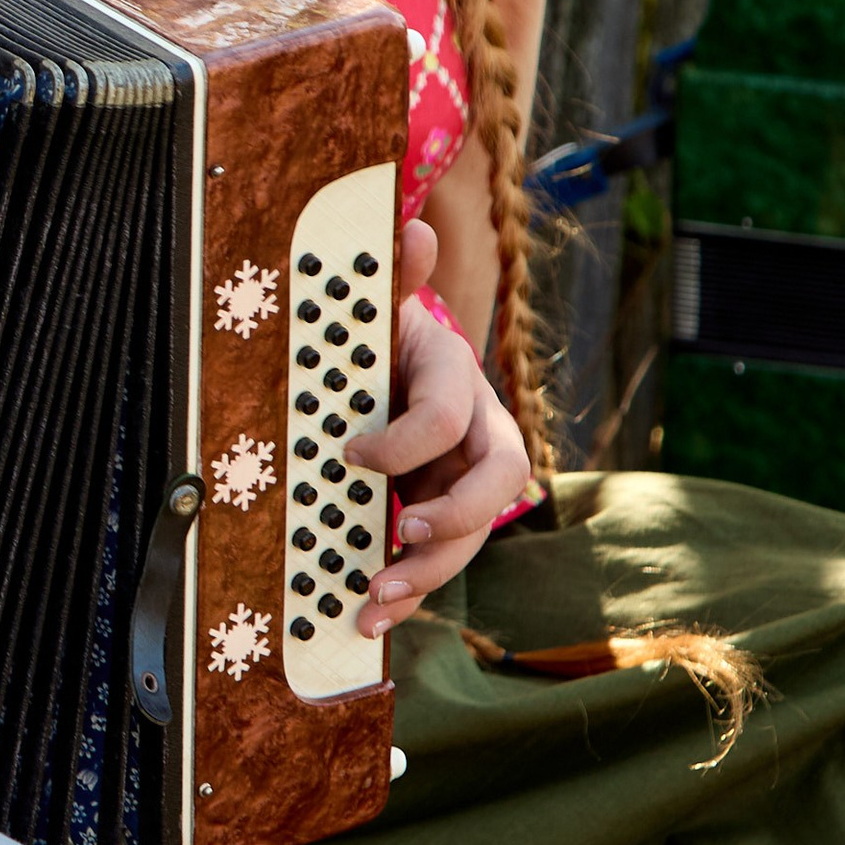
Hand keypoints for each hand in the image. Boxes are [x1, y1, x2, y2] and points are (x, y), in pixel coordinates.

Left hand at [340, 219, 529, 636]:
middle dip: (454, 518)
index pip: (447, 413)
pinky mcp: (446, 513)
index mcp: (455, 377)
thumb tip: (409, 225)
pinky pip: (442, 558)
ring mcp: (465, 478)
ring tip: (375, 599)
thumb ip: (395, 276)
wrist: (393, 364)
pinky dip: (411, 592)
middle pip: (494, 484)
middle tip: (401, 536)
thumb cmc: (383, 337)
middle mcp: (476, 432)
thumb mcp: (382, 306)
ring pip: (474, 532)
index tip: (350, 452)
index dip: (406, 438)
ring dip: (430, 571)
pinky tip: (367, 618)